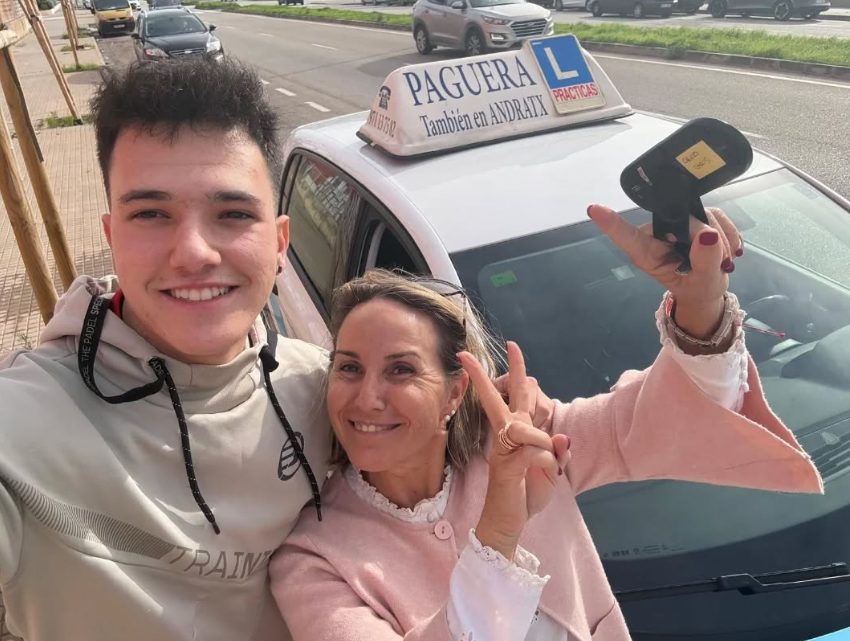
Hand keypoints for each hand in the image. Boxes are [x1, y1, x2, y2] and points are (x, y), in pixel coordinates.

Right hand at [458, 342, 570, 560]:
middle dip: (512, 370)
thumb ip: (558, 453)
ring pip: (523, 427)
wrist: (508, 522)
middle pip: (506, 396)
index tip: (512, 346)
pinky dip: (546, 462)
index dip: (516, 371)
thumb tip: (562, 438)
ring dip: (542, 442)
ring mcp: (503, 449)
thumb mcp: (550, 472)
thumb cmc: (527, 493)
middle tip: (512, 344)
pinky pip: (532, 453)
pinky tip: (547, 475)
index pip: (518, 396)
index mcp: (518, 433)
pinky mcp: (505, 466)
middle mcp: (507, 436)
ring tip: (548, 465)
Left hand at [587, 204, 742, 338]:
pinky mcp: (695, 218)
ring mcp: (676, 225)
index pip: (627, 236)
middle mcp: (657, 236)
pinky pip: (715, 214)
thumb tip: (708, 236)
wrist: (708, 289)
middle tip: (721, 260)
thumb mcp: (703, 284)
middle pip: (680, 220)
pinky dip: (728, 232)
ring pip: (702, 216)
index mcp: (647, 254)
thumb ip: (705, 262)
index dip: (612, 223)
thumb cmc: (696, 290)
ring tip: (725, 261)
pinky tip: (730, 251)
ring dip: (721, 239)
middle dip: (706, 237)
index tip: (593, 209)